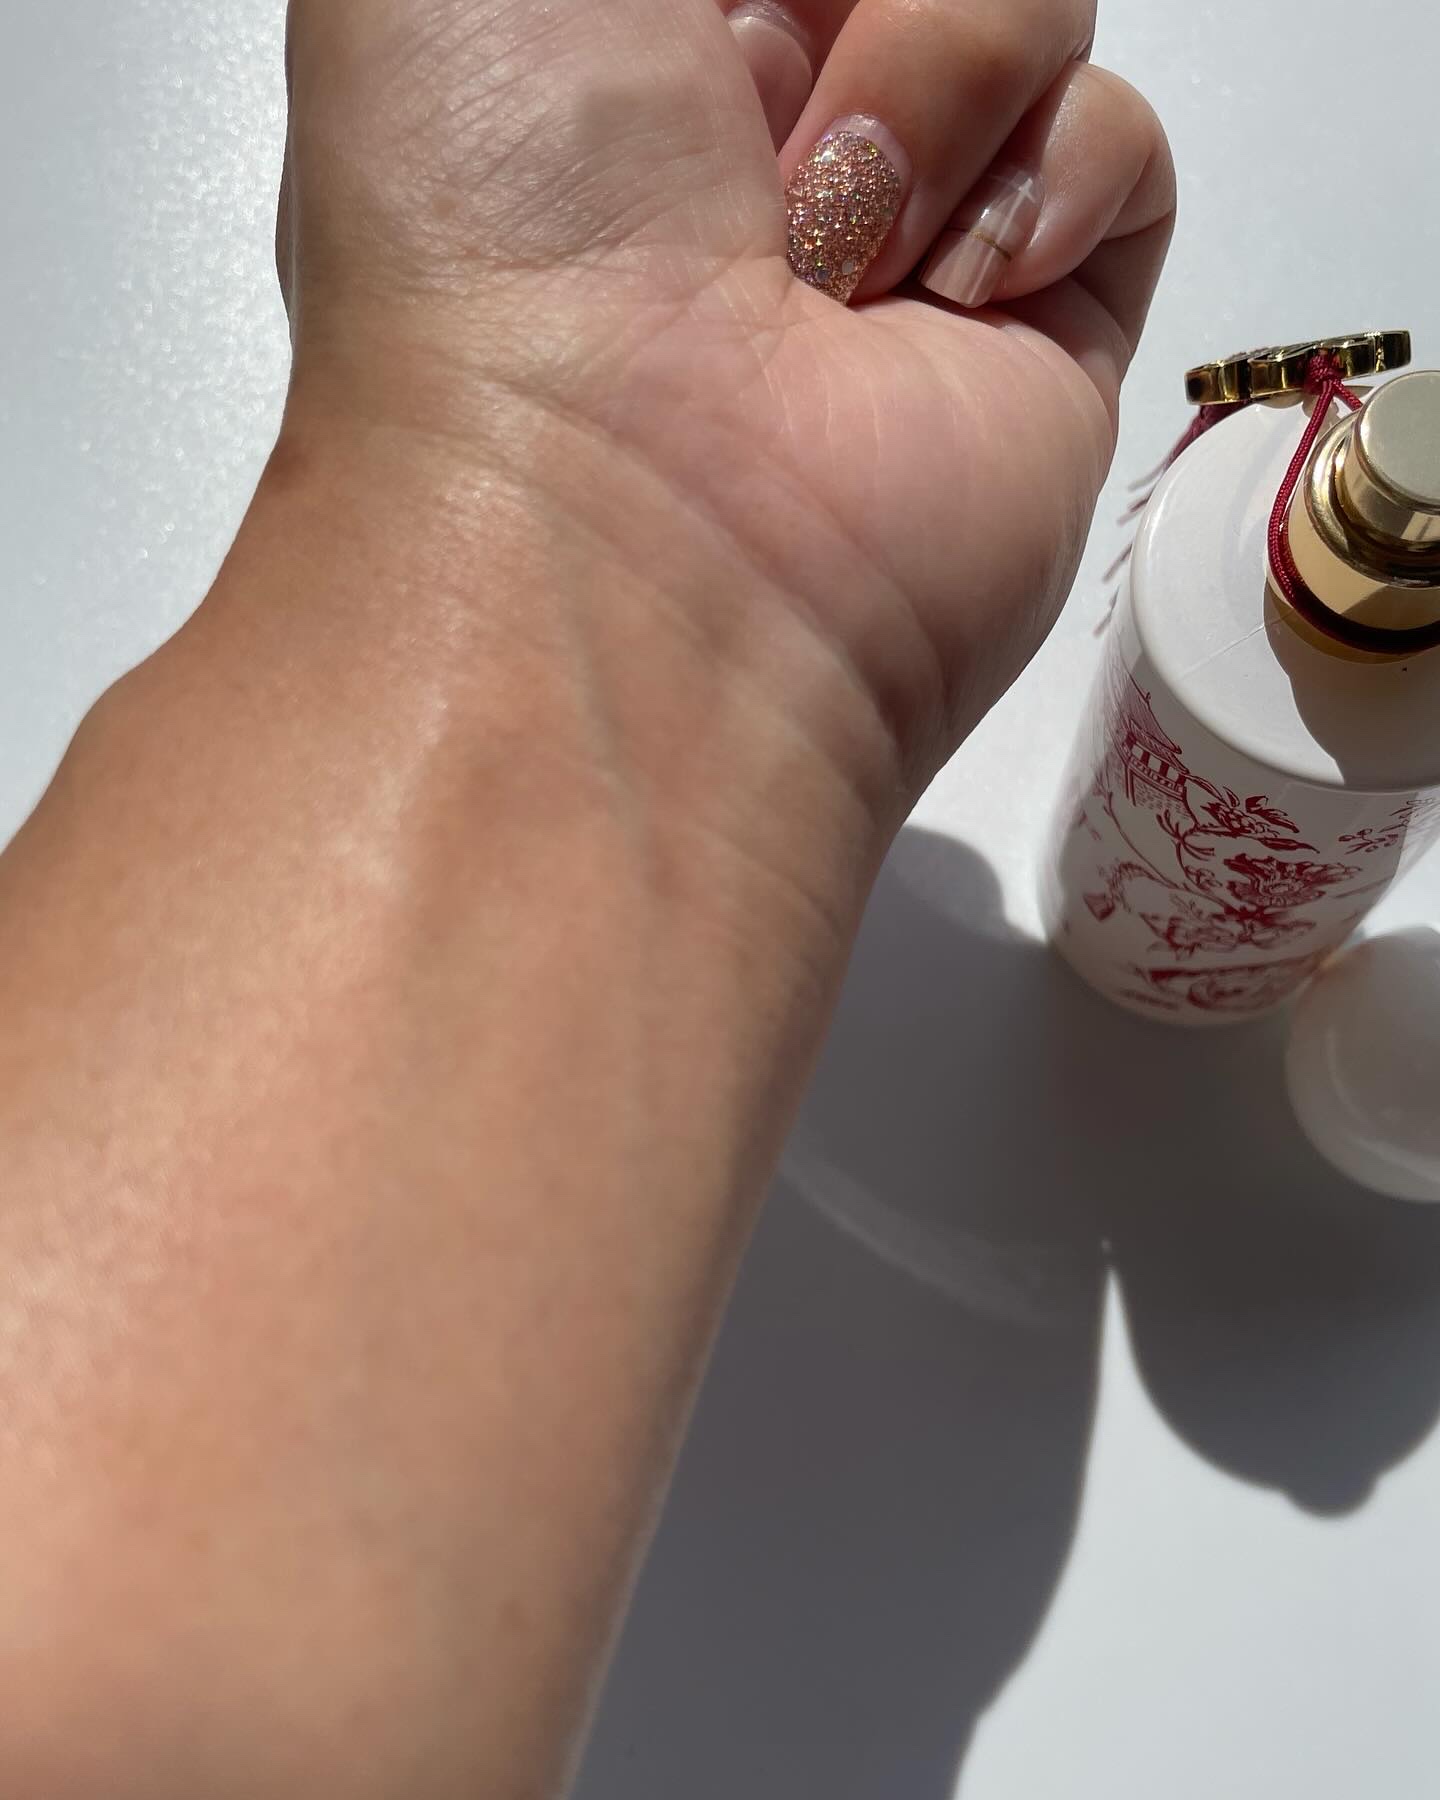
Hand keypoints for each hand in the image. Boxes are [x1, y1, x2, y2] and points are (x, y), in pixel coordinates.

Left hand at [278, 0, 1172, 807]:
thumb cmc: (495, 216)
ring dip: (931, 80)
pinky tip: (944, 294)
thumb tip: (753, 7)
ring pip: (1028, 7)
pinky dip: (1054, 180)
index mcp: (622, 43)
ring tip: (815, 258)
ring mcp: (915, 233)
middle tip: (736, 122)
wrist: (618, 512)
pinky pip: (1123, 142)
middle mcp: (772, 132)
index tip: (697, 14)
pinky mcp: (1045, 332)